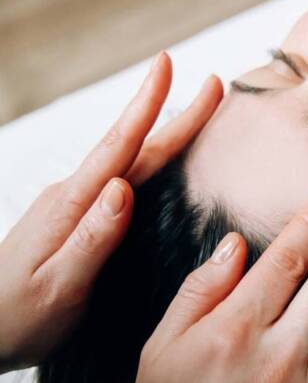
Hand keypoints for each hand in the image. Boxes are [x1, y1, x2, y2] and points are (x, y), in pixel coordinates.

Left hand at [0, 53, 221, 371]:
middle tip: (211, 84)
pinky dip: (149, 160)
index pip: (119, 148)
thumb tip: (122, 188)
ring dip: (164, 133)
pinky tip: (161, 160)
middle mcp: (73, 196)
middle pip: (133, 147)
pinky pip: (123, 179)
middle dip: (174, 113)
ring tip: (197, 114)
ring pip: (129, 161)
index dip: (146, 106)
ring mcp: (74, 205)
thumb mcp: (59, 287)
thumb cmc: (20, 318)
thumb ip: (93, 238)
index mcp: (72, 207)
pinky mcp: (77, 219)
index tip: (168, 64)